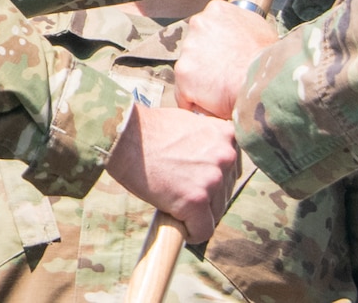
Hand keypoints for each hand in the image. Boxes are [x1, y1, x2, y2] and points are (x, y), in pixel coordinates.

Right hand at [103, 103, 239, 240]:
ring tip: (174, 203)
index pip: (232, 169)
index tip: (198, 182)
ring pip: (216, 212)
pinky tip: (177, 223)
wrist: (125, 137)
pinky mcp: (196, 201)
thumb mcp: (189, 124)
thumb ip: (206, 143)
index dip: (214, 179)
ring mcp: (212, 180)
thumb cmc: (149, 130)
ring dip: (198, 213)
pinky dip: (192, 232)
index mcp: (226, 135)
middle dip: (207, 197)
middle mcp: (226, 156)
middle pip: (225, 192)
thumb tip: (211, 166)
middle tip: (181, 193)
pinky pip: (203, 230)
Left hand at [171, 0, 279, 120]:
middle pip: (194, 47)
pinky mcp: (183, 72)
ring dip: (200, 82)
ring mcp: (188, 48)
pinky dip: (195, 101)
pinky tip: (213, 103)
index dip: (214, 47)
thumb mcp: (259, 28)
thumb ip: (240, 25)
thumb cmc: (268, 58)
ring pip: (188, 70)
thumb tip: (238, 33)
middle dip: (205, 62)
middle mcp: (198, 24)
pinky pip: (184, 93)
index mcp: (216, 10)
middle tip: (223, 75)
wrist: (265, 79)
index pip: (206, 28)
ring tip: (222, 90)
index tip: (223, 58)